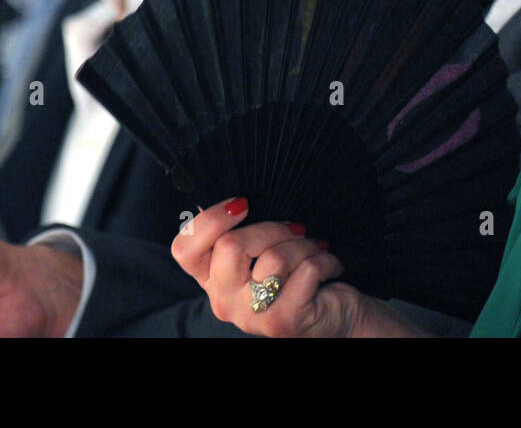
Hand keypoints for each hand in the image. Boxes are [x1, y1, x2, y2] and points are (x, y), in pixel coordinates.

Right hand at [171, 198, 372, 337]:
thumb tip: (240, 199)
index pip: (184, 249)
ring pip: (273, 258)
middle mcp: (223, 302)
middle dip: (271, 228)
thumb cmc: (297, 278)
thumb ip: (245, 230)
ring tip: (315, 250)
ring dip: (304, 245)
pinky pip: (305, 270)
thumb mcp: (264, 251)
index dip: (209, 219)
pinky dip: (325, 260)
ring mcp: (250, 316)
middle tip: (295, 231)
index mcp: (212, 280)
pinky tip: (331, 266)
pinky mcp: (283, 322)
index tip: (243, 203)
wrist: (336, 319)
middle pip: (230, 245)